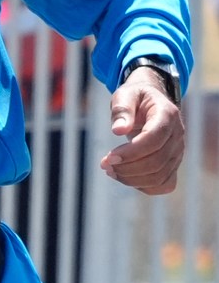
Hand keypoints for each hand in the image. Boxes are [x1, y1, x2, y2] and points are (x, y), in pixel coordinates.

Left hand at [102, 67, 184, 193]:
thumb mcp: (124, 95)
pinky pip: (164, 184)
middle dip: (126, 168)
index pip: (154, 139)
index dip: (131, 152)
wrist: (149, 104)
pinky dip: (143, 186)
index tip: (108, 157)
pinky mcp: (172, 163)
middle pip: (156, 161)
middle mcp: (177, 135)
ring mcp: (177, 151)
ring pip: (159, 176)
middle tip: (105, 164)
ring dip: (130, 179)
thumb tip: (119, 130)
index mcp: (167, 115)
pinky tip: (125, 177)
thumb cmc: (134, 99)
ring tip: (110, 170)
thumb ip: (121, 110)